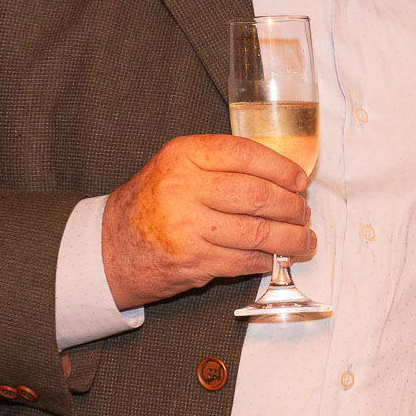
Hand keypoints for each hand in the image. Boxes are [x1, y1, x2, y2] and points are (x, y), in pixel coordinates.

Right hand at [102, 135, 315, 307]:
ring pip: (257, 233)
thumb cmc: (152, 203)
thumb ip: (221, 165)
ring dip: (289, 238)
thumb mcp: (177, 166)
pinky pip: (244, 261)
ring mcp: (188, 228)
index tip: (299, 180)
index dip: (281, 168)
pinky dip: (267, 260)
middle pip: (257, 195)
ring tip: (303, 238)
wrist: (112, 247)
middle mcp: (184, 188)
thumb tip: (281, 177)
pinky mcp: (194, 262)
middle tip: (303, 212)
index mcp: (183, 156)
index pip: (245, 154)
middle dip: (291, 207)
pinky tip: (275, 257)